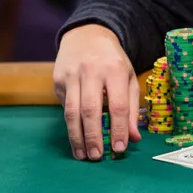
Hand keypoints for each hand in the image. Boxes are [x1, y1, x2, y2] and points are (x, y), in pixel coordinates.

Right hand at [53, 25, 140, 160]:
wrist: (86, 36)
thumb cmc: (112, 61)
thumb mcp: (128, 78)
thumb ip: (132, 108)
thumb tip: (134, 137)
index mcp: (114, 69)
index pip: (118, 105)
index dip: (118, 129)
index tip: (119, 148)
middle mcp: (91, 71)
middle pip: (90, 109)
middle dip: (93, 136)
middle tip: (97, 157)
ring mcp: (71, 75)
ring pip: (71, 111)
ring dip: (77, 137)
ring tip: (83, 155)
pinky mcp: (58, 80)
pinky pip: (64, 107)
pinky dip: (70, 126)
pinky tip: (76, 139)